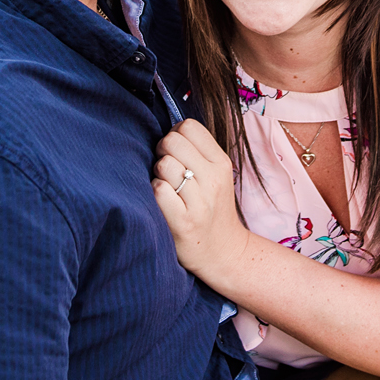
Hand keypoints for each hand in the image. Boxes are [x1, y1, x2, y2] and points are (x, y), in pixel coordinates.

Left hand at [151, 120, 250, 286]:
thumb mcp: (216, 175)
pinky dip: (155, 193)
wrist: (224, 252)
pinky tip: (162, 202)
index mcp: (221, 163)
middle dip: (162, 151)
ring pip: (164, 165)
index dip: (175, 134)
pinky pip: (159, 191)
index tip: (176, 152)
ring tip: (166, 186)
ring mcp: (199, 202)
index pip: (189, 126)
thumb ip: (198, 152)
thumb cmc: (212, 208)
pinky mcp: (183, 222)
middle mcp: (213, 180)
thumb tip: (169, 130)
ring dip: (157, 174)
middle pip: (172, 141)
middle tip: (166, 168)